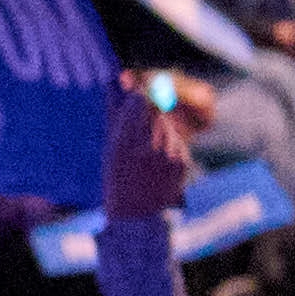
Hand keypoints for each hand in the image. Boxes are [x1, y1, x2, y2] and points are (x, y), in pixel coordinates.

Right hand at [101, 78, 190, 223]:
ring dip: (158, 128)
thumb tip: (116, 78)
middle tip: (137, 124)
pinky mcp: (183, 162)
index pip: (140, 101)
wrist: (137, 217)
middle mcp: (148, 146)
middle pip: (155, 110)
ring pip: (167, 125)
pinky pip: (177, 141)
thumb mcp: (110, 146)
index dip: (137, 95)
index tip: (133, 93)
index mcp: (125, 142)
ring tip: (145, 149)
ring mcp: (169, 155)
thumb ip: (115, 111)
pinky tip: (157, 161)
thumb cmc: (117, 178)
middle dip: (147, 110)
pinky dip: (168, 144)